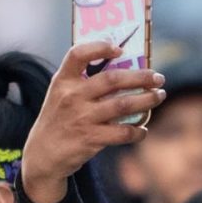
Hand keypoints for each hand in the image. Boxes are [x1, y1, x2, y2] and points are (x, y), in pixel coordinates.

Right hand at [19, 42, 164, 202]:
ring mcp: (81, 118)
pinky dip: (137, 130)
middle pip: (112, 79)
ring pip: (123, 105)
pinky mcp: (90, 139)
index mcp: (63, 81)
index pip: (77, 54)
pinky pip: (122, 132)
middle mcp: (72, 96)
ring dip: (147, 100)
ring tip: (159, 96)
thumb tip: (125, 70)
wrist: (42, 155)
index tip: (119, 49)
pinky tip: (143, 129)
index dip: (99, 47)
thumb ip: (83, 82)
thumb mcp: (61, 95)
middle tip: (158, 78)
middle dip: (141, 77)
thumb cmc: (59, 119)